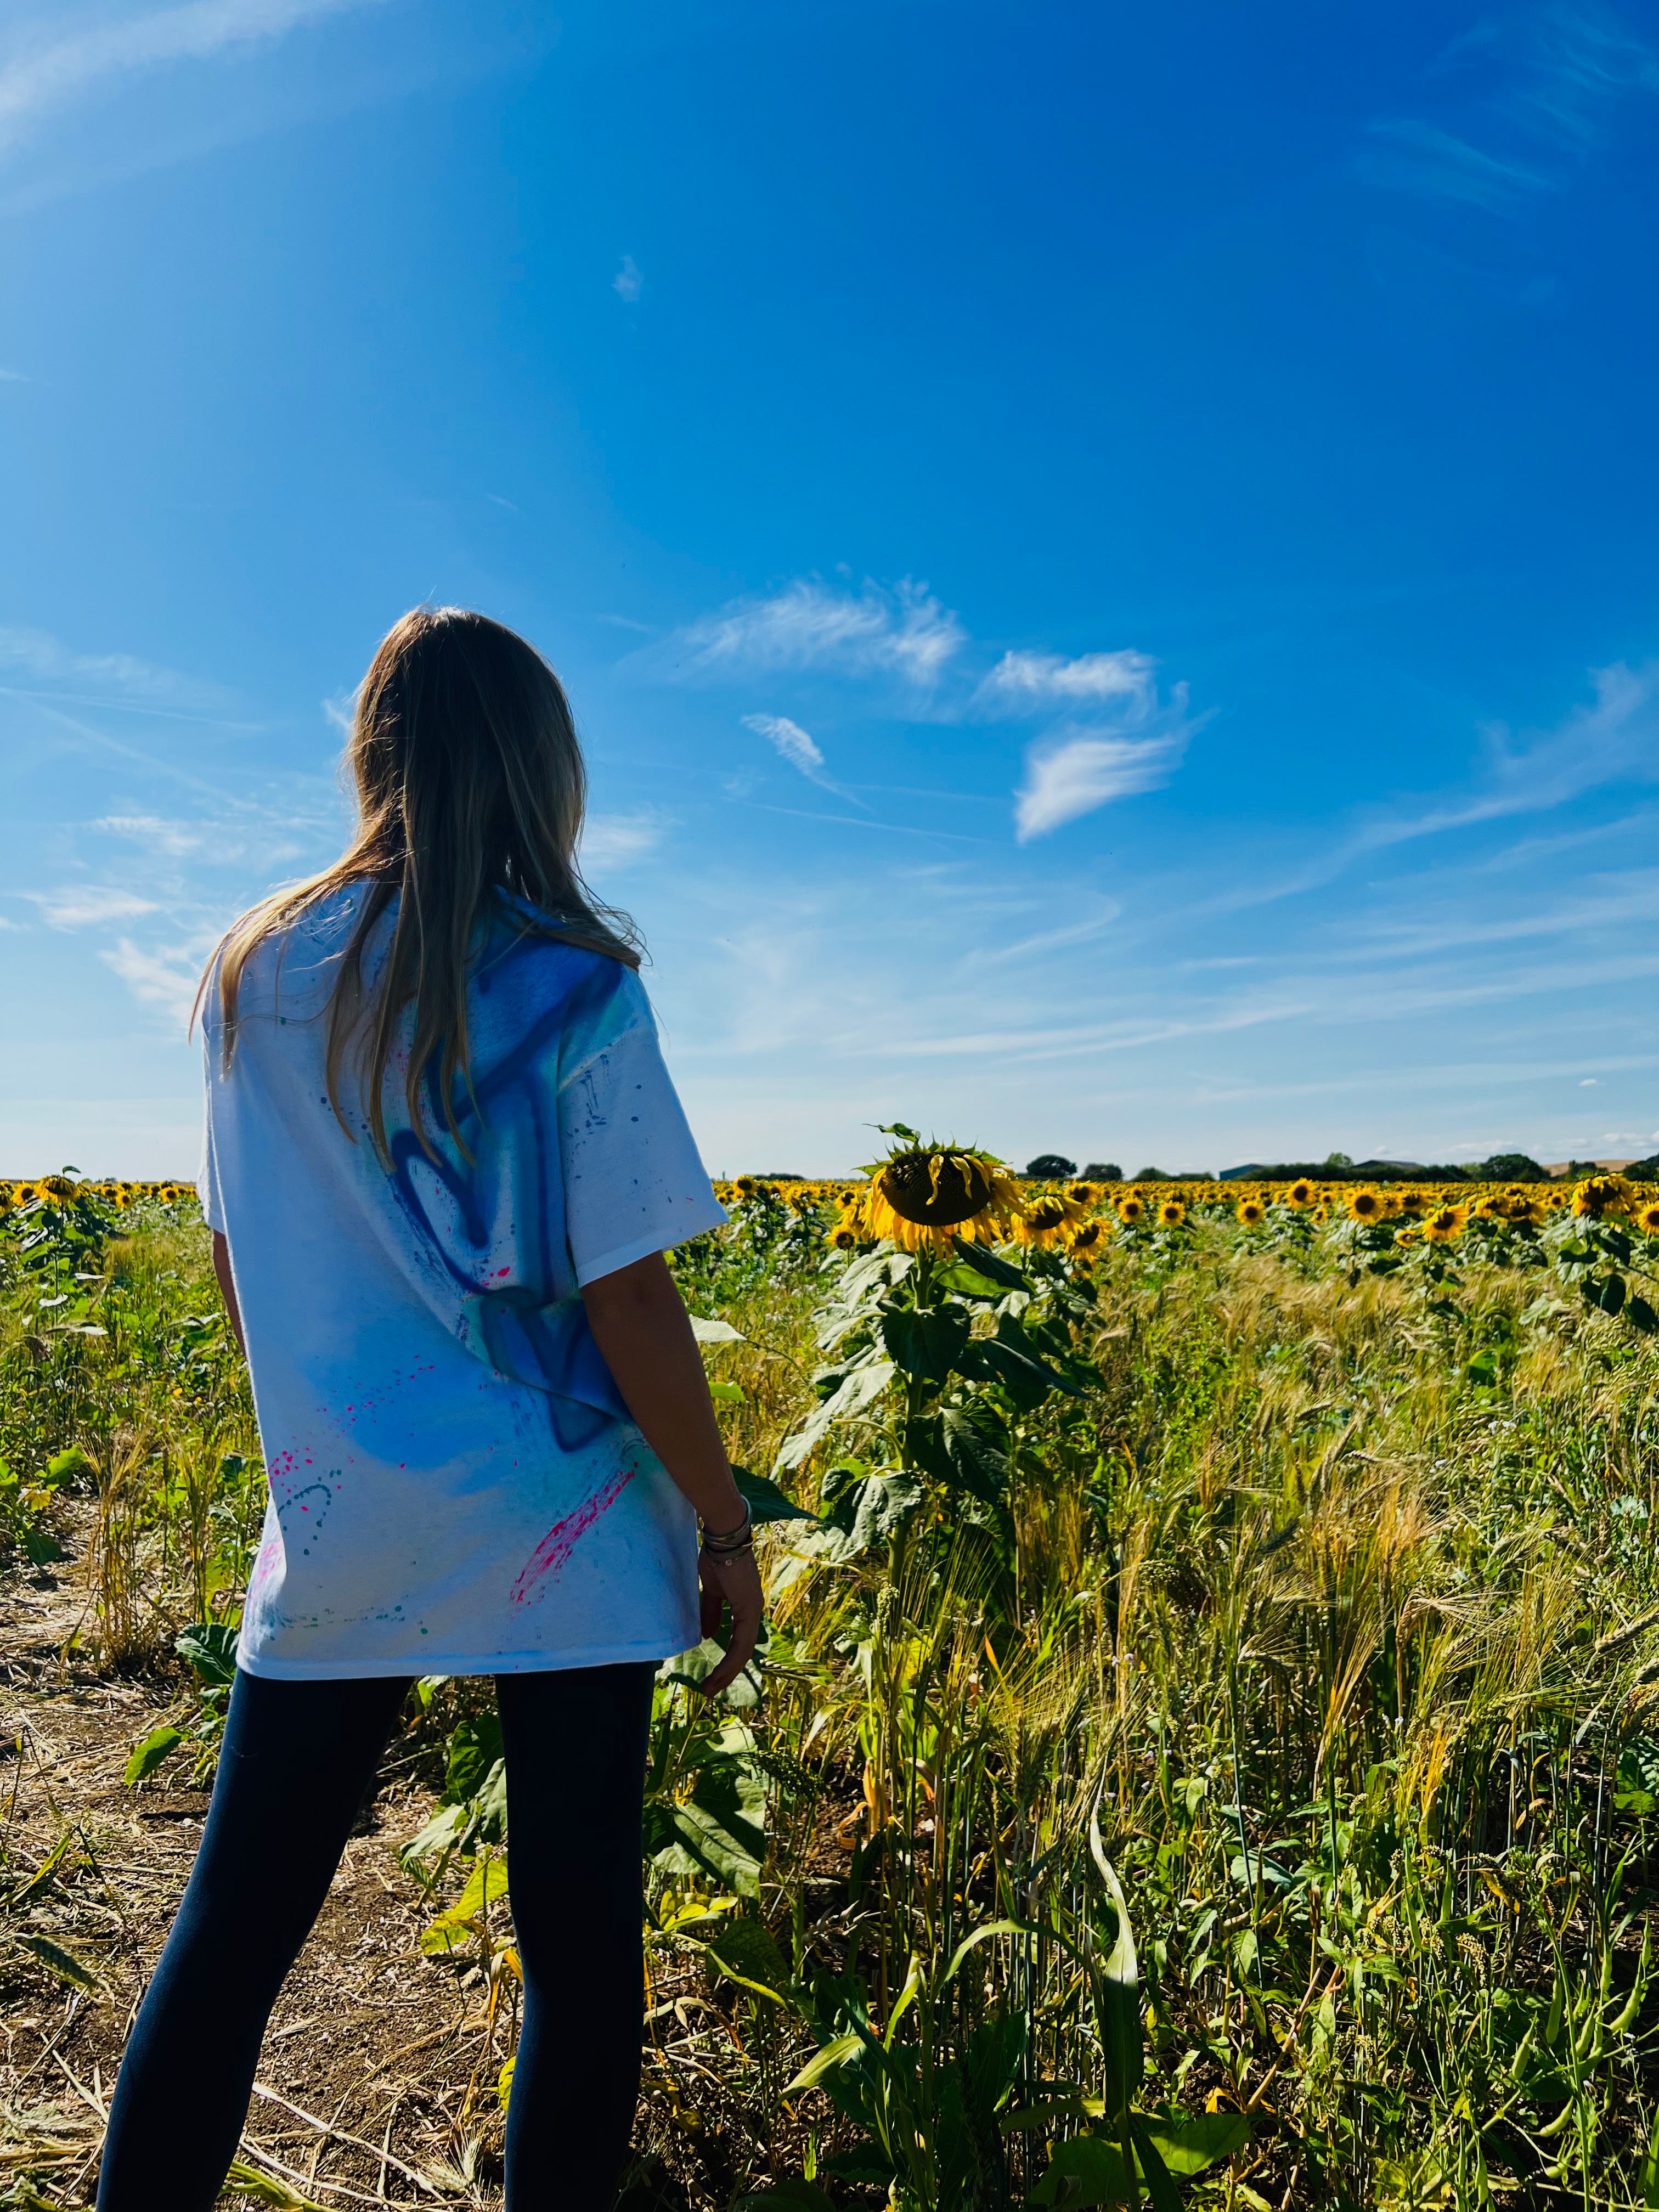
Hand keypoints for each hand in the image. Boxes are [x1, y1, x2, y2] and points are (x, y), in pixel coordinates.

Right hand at [697, 1546, 763, 1696]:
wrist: (723, 1538)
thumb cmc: (716, 1558)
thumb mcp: (711, 1591)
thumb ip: (711, 1613)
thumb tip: (708, 1635)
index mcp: (745, 1608)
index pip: (738, 1642)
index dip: (726, 1662)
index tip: (711, 1678)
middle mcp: (753, 1612)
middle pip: (742, 1652)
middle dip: (726, 1674)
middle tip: (710, 1691)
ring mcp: (753, 1611)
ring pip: (743, 1652)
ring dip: (727, 1672)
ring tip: (711, 1688)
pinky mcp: (749, 1609)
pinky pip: (742, 1642)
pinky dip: (731, 1660)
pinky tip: (720, 1673)